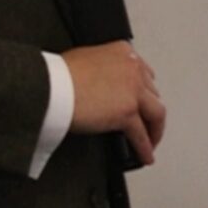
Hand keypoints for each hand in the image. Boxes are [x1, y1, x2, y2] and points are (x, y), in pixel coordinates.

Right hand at [64, 41, 164, 165]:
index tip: (143, 102)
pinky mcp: (127, 112)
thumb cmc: (57, 74)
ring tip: (151, 142)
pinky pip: (141, 134)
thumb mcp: (85, 59)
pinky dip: (145, 147)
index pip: (144, 74)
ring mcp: (133, 90)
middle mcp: (132, 69)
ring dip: (155, 130)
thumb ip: (102, 68)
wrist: (51, 87)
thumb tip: (104, 86)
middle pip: (152, 94)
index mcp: (123, 52)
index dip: (145, 92)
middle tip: (147, 123)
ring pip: (156, 113)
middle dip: (150, 111)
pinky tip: (145, 155)